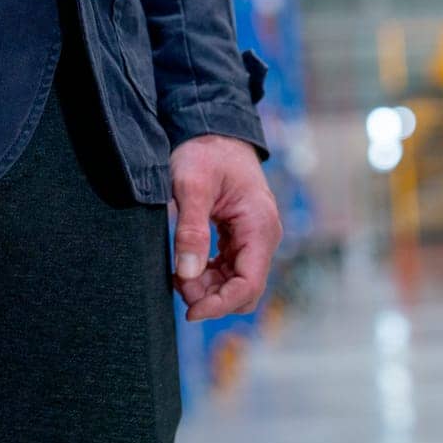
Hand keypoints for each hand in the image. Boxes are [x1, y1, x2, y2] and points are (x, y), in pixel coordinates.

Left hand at [169, 134, 282, 321]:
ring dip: (208, 288)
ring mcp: (255, 238)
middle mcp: (264, 236)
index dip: (220, 304)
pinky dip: (209, 276)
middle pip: (244, 290)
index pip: (248, 284)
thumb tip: (189, 274)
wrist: (215, 131)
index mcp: (259, 226)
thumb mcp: (192, 186)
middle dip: (212, 297)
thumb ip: (191, 229)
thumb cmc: (206, 152)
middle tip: (178, 282)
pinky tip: (188, 266)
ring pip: (236, 283)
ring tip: (179, 273)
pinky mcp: (242, 238)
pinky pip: (230, 270)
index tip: (190, 311)